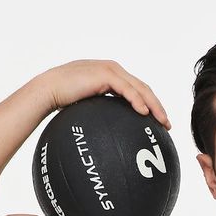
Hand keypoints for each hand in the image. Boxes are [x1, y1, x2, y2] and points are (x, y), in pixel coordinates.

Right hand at [41, 59, 171, 128]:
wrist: (48, 90)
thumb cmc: (62, 104)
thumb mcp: (86, 112)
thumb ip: (99, 119)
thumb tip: (105, 145)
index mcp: (110, 77)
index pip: (136, 90)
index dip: (150, 105)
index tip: (158, 123)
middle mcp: (113, 70)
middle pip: (143, 88)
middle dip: (157, 107)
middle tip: (167, 125)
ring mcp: (110, 70)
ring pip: (140, 88)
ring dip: (154, 105)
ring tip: (162, 121)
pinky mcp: (105, 74)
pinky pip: (127, 89)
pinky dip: (137, 101)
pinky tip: (144, 113)